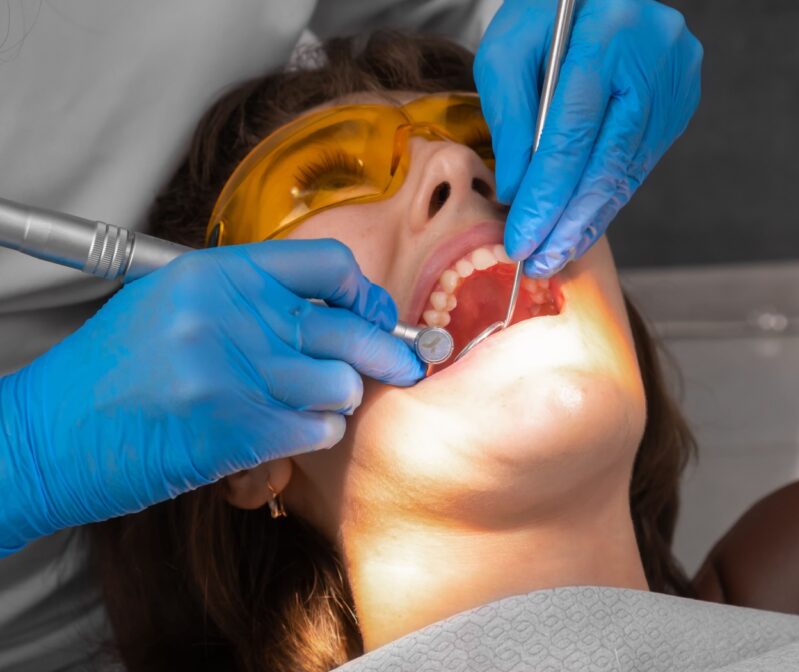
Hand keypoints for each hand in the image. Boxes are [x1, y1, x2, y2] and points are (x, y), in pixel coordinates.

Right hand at [0, 239, 422, 553]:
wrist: (46, 435)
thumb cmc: (113, 370)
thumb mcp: (173, 304)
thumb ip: (250, 299)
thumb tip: (335, 310)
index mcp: (217, 274)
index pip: (330, 265)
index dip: (365, 294)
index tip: (376, 315)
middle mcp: (229, 315)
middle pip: (351, 328)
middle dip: (389, 352)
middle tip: (403, 365)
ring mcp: (233, 374)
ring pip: (341, 384)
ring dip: (335, 401)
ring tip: (306, 406)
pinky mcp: (234, 431)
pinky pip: (317, 430)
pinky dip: (311, 435)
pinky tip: (286, 434)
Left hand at [475, 0, 701, 276]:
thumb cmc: (545, 13)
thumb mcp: (507, 51)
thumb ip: (511, 119)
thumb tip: (518, 192)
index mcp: (607, 36)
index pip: (574, 135)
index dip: (547, 197)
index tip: (520, 240)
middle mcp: (654, 60)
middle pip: (608, 162)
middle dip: (568, 222)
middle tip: (538, 263)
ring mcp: (674, 84)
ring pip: (627, 170)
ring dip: (589, 219)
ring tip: (554, 254)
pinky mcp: (680, 103)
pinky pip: (638, 163)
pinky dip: (606, 197)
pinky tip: (580, 224)